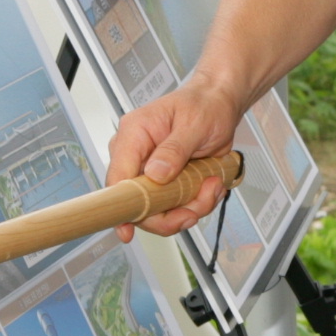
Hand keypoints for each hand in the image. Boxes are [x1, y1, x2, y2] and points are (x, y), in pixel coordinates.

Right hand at [107, 78, 240, 238]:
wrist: (218, 105)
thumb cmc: (204, 106)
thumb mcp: (194, 123)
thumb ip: (174, 149)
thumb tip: (155, 174)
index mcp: (134, 135)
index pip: (117, 178)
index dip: (121, 207)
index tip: (127, 230)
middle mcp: (136, 156)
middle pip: (138, 204)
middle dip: (170, 213)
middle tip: (197, 207)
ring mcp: (150, 172)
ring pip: (159, 210)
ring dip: (190, 207)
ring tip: (211, 186)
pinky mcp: (164, 184)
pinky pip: (174, 207)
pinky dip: (195, 203)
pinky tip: (209, 185)